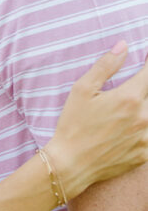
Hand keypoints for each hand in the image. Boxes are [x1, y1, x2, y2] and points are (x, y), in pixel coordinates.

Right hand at [46, 43, 147, 201]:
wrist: (71, 164)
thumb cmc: (73, 124)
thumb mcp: (82, 90)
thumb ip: (106, 66)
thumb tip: (123, 45)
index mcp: (128, 98)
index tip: (146, 59)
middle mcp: (143, 117)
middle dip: (144, 88)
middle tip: (126, 95)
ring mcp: (146, 138)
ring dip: (143, 108)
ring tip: (124, 113)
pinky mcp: (144, 155)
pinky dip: (143, 129)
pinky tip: (128, 129)